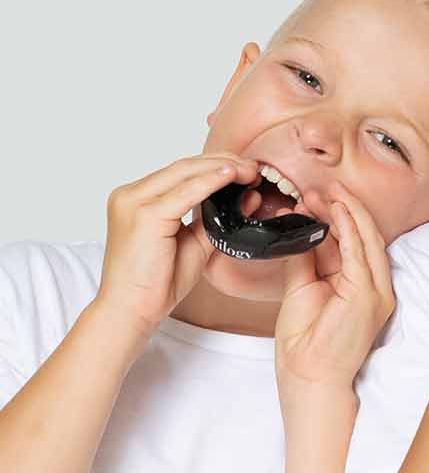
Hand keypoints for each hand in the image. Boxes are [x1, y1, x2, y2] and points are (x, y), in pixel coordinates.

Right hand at [94, 154, 261, 341]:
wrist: (132, 310)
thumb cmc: (157, 282)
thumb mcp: (195, 243)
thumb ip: (219, 219)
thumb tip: (250, 196)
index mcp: (137, 198)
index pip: (181, 172)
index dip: (216, 165)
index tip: (246, 169)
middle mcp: (130, 194)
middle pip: (183, 166)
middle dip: (222, 162)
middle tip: (254, 166)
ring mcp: (133, 201)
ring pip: (184, 173)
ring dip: (221, 168)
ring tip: (249, 170)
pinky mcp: (144, 214)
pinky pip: (184, 192)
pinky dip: (210, 182)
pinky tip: (231, 176)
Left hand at [275, 184, 395, 395]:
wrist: (308, 378)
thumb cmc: (306, 347)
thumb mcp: (302, 291)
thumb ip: (303, 260)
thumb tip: (297, 230)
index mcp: (361, 287)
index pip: (352, 242)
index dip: (335, 217)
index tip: (314, 199)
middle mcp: (375, 287)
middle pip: (362, 236)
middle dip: (342, 208)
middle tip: (321, 188)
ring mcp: (376, 291)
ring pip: (365, 239)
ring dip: (346, 212)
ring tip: (326, 192)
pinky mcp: (368, 295)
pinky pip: (358, 253)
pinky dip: (348, 228)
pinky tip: (335, 209)